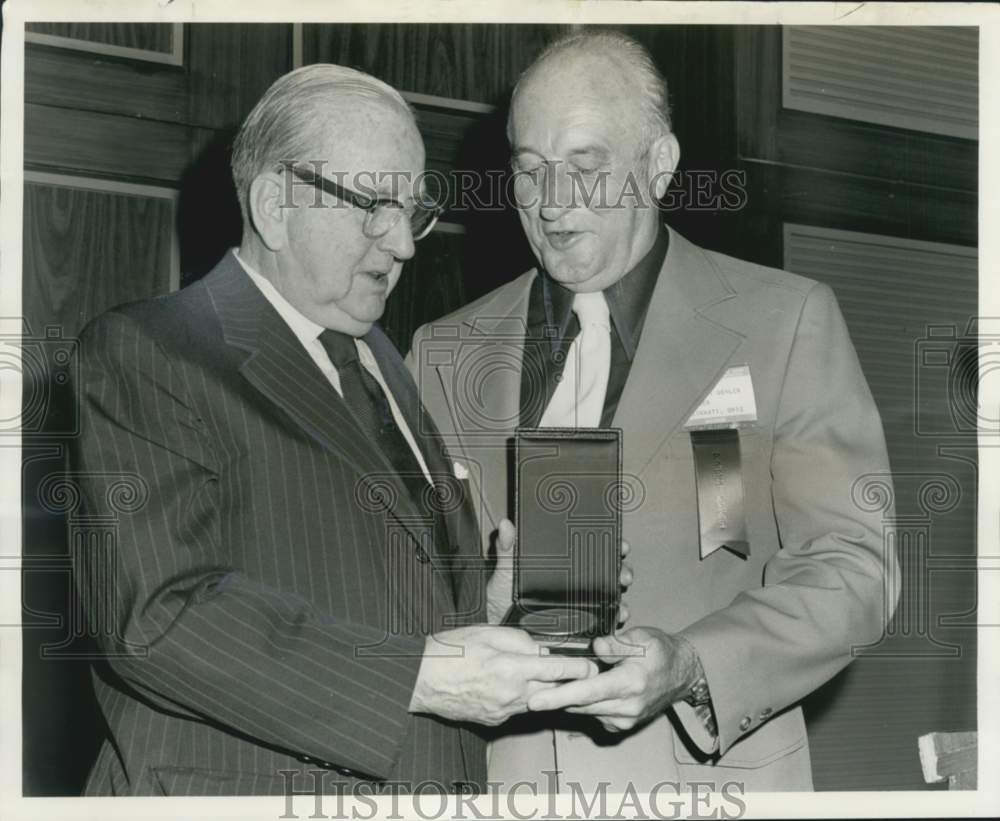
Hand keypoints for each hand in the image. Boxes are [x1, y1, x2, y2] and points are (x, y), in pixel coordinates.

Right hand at [409, 624, 597, 725]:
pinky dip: (520, 697)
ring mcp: (503, 711)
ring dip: (541, 689)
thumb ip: (520, 640)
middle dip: (564, 681)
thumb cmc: (449, 651)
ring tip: (532, 673)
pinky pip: (517, 709)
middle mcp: (512, 695)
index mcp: (512, 669)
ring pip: (536, 701)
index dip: (580, 669)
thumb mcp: (487, 632)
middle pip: (553, 691)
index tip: (592, 667)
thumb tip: (541, 650)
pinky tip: (507, 684)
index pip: (558, 670)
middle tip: (573, 671)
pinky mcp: (494, 721)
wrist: (419, 680)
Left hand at [486, 519, 633, 625]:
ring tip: (620, 598)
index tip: (619, 543)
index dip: (609, 544)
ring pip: (609, 595)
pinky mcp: (579, 623)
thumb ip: (507, 548)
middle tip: (623, 574)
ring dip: (619, 595)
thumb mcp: (505, 570)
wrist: (499, 627)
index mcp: (561, 563)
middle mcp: (574, 581)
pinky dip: (612, 617)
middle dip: (621, 570)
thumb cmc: (501, 597)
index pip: (590, 549)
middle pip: (607, 571)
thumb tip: (506, 524)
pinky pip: (601, 619)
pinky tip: (616, 616)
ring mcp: (579, 602)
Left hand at [525, 627, 700, 732]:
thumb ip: (616, 644)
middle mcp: (626, 708)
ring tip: (550, 684)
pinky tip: (576, 689)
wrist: (681, 674)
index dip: (558, 696)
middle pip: (580, 705)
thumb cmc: (660, 652)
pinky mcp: (621, 725)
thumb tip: (594, 646)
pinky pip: (593, 715)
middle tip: (531, 686)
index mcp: (630, 684)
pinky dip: (582, 703)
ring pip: (584, 711)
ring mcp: (624, 720)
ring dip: (567, 699)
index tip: (535, 701)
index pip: (587, 693)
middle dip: (554, 696)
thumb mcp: (641, 638)